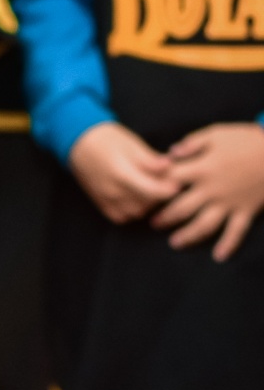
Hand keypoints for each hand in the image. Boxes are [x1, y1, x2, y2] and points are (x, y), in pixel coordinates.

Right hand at [69, 120, 178, 223]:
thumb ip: (151, 160)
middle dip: (159, 195)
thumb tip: (171, 167)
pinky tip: (135, 198)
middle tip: (164, 183)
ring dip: (146, 204)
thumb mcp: (131, 143)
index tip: (177, 184)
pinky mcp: (100, 203)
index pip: (153, 190)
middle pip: (147, 203)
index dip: (168, 190)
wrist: (78, 142)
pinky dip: (131, 211)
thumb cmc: (107, 139)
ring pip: (136, 212)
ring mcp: (105, 198)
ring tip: (149, 189)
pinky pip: (122, 217)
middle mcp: (112, 190)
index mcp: (121, 172)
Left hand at [154, 122, 263, 260]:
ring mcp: (229, 203)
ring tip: (174, 243)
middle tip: (152, 223)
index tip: (143, 192)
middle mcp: (212, 189)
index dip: (154, 185)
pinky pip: (236, 232)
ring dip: (188, 235)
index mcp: (201, 168)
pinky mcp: (246, 210)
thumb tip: (170, 153)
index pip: (169, 180)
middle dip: (165, 217)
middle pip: (182, 208)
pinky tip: (219, 256)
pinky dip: (228, 245)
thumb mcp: (216, 133)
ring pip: (204, 224)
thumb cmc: (246, 140)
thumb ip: (191, 143)